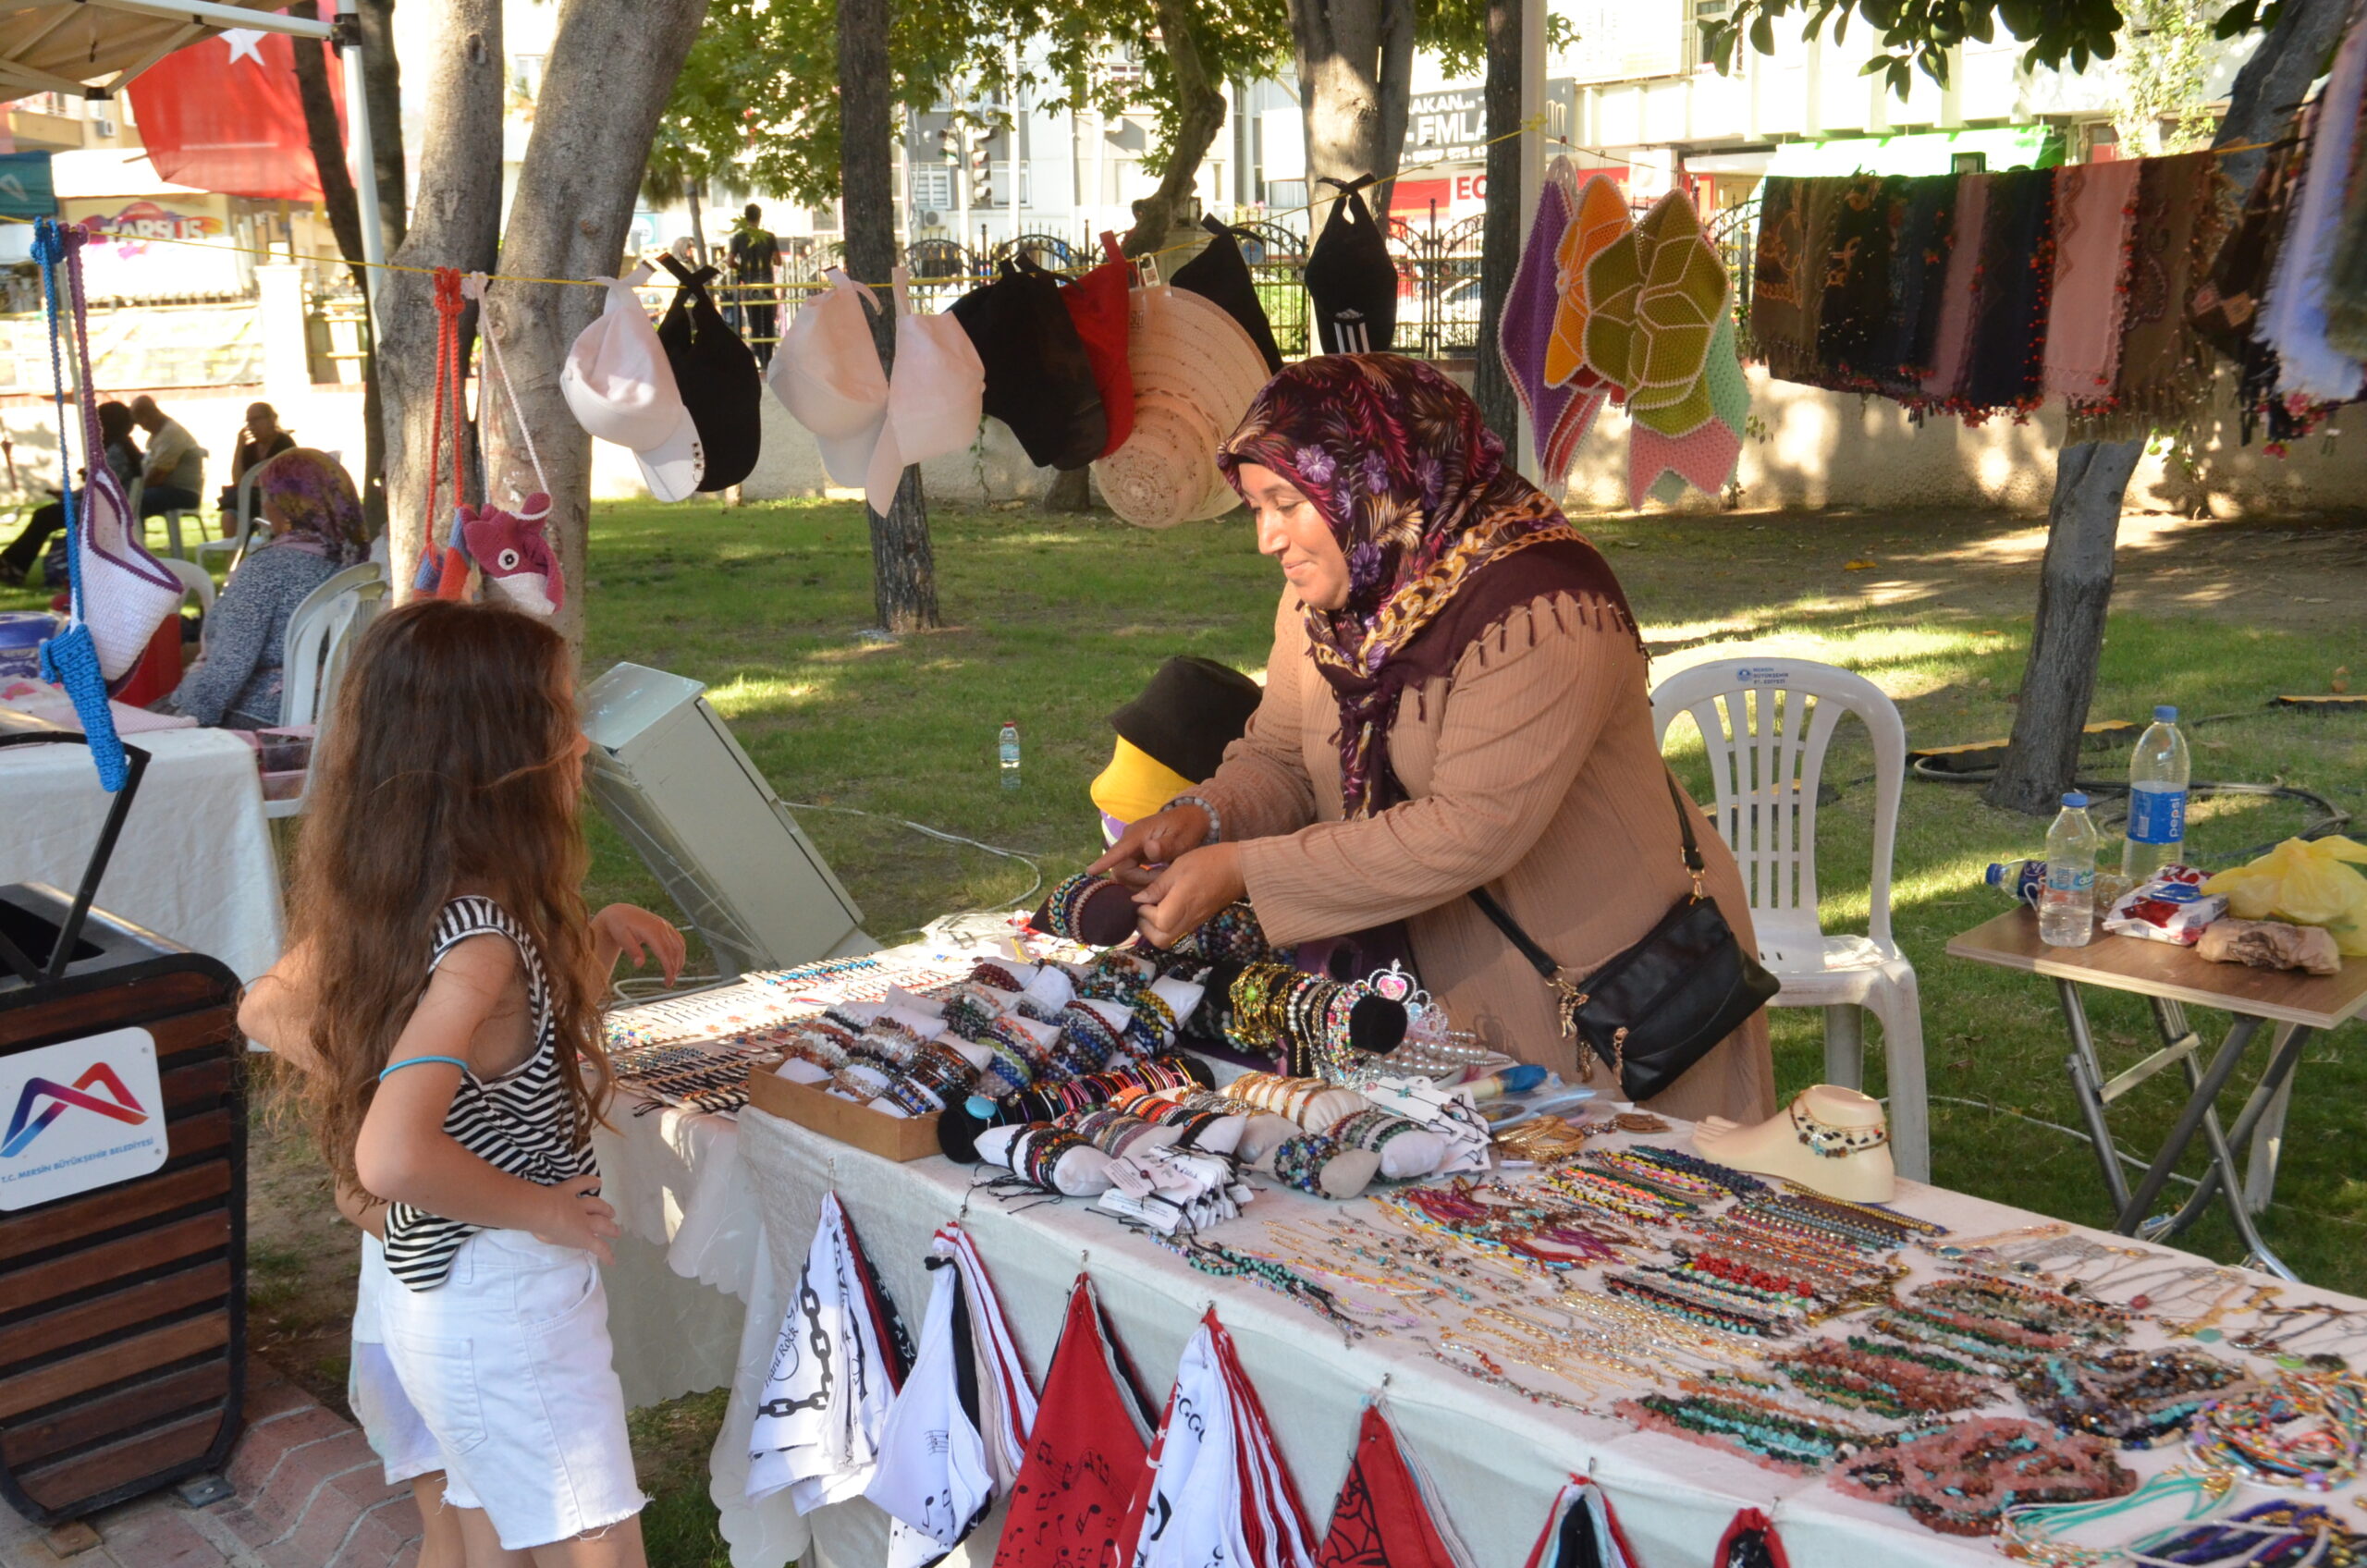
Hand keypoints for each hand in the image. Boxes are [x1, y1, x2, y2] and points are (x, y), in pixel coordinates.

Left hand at [533, 1174, 620, 1264]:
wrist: (539, 1211)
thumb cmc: (543, 1230)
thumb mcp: (552, 1240)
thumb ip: (559, 1236)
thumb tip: (559, 1232)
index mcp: (581, 1236)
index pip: (598, 1247)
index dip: (607, 1254)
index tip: (612, 1261)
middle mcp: (584, 1220)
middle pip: (603, 1224)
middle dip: (611, 1229)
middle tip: (617, 1232)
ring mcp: (578, 1204)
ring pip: (597, 1206)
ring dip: (606, 1209)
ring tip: (611, 1212)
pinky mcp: (570, 1190)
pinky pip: (583, 1183)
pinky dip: (591, 1181)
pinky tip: (597, 1182)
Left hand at [593, 903, 684, 984]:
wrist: (619, 912)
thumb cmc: (619, 925)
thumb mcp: (622, 938)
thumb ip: (632, 951)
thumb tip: (640, 964)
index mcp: (652, 930)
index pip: (665, 952)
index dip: (669, 968)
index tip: (669, 980)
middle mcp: (662, 927)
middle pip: (675, 951)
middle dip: (675, 968)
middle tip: (669, 983)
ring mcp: (666, 925)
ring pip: (680, 945)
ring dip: (680, 961)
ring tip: (674, 974)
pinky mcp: (666, 926)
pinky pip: (679, 939)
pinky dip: (680, 952)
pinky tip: (676, 961)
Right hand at [1088, 803, 1213, 888]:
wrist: (1190, 820)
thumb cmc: (1186, 828)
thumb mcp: (1182, 838)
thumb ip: (1166, 845)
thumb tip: (1148, 849)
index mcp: (1139, 834)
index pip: (1118, 850)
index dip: (1104, 861)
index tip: (1090, 871)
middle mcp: (1129, 840)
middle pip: (1122, 869)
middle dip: (1140, 880)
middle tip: (1163, 878)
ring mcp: (1130, 847)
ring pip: (1125, 873)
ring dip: (1142, 880)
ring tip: (1163, 874)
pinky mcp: (1133, 854)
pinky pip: (1130, 872)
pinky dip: (1142, 878)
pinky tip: (1157, 875)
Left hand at [1131, 843, 1247, 947]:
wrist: (1240, 869)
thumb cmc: (1209, 862)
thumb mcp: (1179, 867)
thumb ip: (1158, 886)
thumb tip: (1138, 899)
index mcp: (1182, 905)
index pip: (1156, 922)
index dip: (1143, 911)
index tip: (1141, 896)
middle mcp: (1187, 919)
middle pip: (1160, 940)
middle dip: (1145, 927)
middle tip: (1142, 908)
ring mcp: (1194, 923)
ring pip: (1167, 940)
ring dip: (1154, 929)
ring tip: (1151, 908)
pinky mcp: (1198, 921)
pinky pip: (1176, 932)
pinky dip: (1164, 926)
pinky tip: (1164, 908)